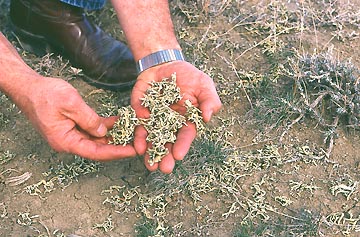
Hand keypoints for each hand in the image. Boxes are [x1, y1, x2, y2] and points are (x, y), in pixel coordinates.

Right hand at [15, 75, 136, 160]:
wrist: (28, 87)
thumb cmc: (44, 95)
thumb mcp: (70, 103)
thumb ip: (88, 119)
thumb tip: (103, 131)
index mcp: (66, 141)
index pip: (96, 152)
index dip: (116, 152)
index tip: (133, 151)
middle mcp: (69, 142)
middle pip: (98, 148)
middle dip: (118, 145)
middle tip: (138, 141)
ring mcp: (71, 134)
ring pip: (97, 139)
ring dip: (113, 135)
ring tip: (132, 131)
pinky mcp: (73, 126)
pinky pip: (92, 129)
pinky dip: (104, 126)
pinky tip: (118, 121)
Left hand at [131, 61, 221, 172]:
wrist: (165, 64)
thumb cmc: (188, 75)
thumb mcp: (204, 84)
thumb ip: (210, 101)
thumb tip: (209, 117)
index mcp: (186, 120)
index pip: (185, 135)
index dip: (182, 145)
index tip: (178, 156)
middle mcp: (169, 124)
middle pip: (167, 142)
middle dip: (164, 155)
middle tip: (161, 169)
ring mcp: (154, 119)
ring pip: (151, 138)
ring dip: (149, 150)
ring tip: (148, 164)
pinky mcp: (140, 112)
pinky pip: (138, 124)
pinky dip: (138, 135)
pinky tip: (138, 146)